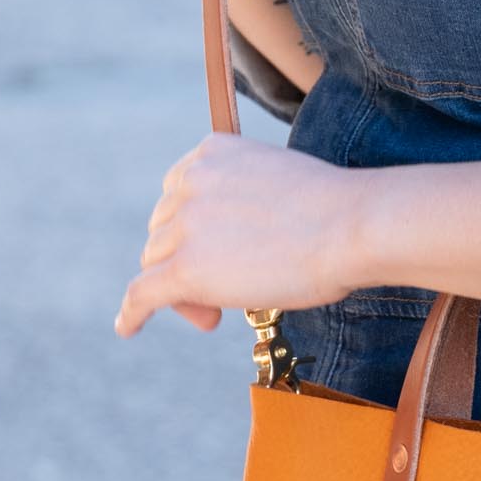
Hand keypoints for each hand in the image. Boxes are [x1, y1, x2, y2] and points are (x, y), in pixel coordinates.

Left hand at [116, 134, 365, 338]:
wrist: (354, 225)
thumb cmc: (336, 209)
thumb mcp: (278, 183)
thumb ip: (241, 203)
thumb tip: (223, 254)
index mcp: (211, 152)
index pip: (178, 195)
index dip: (191, 230)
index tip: (218, 253)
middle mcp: (190, 182)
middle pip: (164, 232)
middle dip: (185, 261)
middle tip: (223, 296)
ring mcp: (186, 226)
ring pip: (158, 264)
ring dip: (181, 290)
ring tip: (216, 314)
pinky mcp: (187, 269)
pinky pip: (143, 293)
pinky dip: (133, 313)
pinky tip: (127, 328)